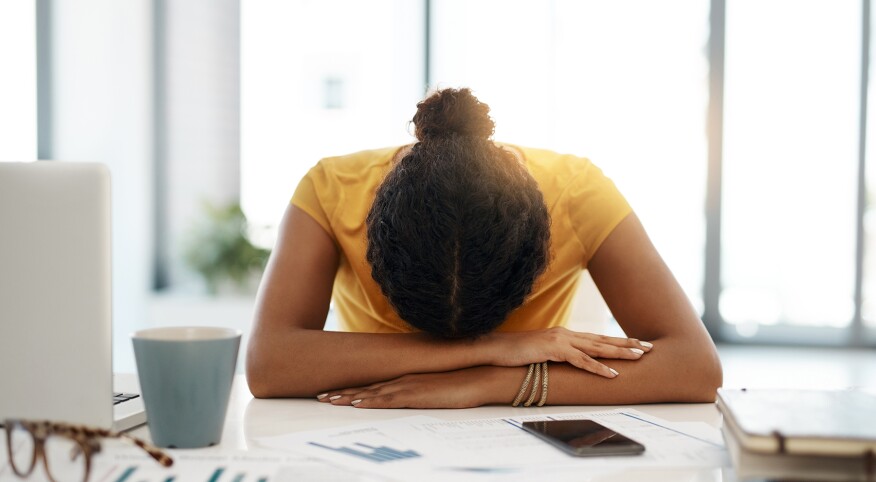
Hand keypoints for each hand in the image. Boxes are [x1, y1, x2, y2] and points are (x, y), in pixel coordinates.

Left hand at [315, 367, 501, 408]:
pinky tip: (358, 403)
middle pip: (366, 388)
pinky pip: (389, 400)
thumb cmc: (461, 383)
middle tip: (321, 397)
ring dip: (349, 397)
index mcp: (406, 379)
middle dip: (342, 393)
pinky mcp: (417, 394)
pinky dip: (371, 401)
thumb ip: (421, 391)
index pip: (374, 385)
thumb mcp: (435, 389)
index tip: (333, 392)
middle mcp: (403, 381)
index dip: (352, 389)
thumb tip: (411, 398)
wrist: (481, 376)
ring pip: (372, 393)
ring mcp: (408, 386)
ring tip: (328, 400)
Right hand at [488, 327, 652, 377]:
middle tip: (649, 347)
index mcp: (564, 335)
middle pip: (603, 339)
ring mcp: (560, 340)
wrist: (495, 347)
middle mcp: (566, 334)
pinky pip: (581, 361)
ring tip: (639, 357)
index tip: (637, 344)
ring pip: (597, 347)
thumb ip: (556, 355)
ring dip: (620, 353)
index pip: (597, 338)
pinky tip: (612, 374)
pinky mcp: (554, 350)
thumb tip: (568, 364)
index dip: (618, 341)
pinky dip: (598, 368)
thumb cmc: (515, 353)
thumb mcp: (541, 353)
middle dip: (627, 344)